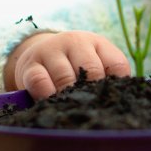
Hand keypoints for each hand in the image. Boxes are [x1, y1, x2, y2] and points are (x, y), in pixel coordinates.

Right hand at [4, 31, 130, 98]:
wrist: (37, 55)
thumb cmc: (73, 67)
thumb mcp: (92, 65)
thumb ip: (106, 79)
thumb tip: (120, 106)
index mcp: (97, 43)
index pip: (117, 64)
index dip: (118, 86)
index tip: (112, 101)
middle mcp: (75, 41)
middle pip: (91, 70)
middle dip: (92, 93)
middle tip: (92, 109)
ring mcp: (50, 51)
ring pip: (65, 77)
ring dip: (69, 96)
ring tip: (72, 108)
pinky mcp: (29, 65)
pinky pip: (40, 82)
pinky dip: (47, 96)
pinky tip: (51, 102)